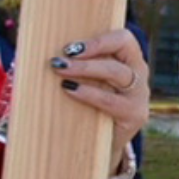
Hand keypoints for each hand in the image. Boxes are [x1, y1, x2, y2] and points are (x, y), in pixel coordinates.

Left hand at [50, 29, 149, 169]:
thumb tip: (39, 40)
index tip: (70, 47)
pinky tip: (70, 90)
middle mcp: (139, 75)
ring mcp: (139, 96)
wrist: (100, 140)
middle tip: (58, 61)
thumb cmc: (89, 97)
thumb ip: (77, 59)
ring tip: (60, 70)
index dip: (99, 40)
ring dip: (85, 70)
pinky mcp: (134, 115)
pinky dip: (89, 93)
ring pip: (117, 74)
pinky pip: (112, 101)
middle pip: (117, 57)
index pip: (123, 39)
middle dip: (86, 56)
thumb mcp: (87, 75)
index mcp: (129, 58)